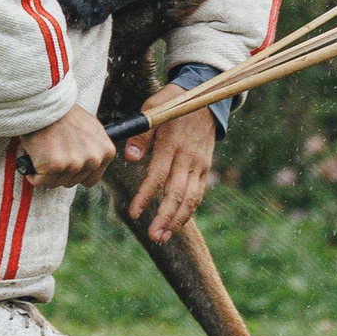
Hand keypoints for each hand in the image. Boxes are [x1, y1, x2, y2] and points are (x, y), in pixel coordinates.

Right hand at [21, 106, 115, 188]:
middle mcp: (93, 160)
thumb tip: (90, 164)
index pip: (91, 179)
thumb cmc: (64, 113)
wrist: (44, 102)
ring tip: (45, 150)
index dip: (75, 170)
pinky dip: (33, 173)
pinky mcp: (54, 166)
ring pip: (56, 183)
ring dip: (46, 172)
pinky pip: (40, 181)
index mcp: (106, 152)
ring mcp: (74, 164)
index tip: (66, 158)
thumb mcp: (91, 128)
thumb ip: (94, 149)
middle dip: (60, 170)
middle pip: (73, 182)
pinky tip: (35, 156)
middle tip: (53, 150)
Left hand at [120, 83, 217, 242]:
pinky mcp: (205, 167)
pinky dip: (188, 211)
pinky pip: (198, 193)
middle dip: (164, 217)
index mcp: (172, 143)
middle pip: (177, 193)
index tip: (134, 212)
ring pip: (191, 198)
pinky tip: (176, 224)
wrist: (206, 99)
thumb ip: (141, 134)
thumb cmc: (172, 103)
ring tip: (163, 236)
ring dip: (178, 220)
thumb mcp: (153, 109)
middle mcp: (188, 157)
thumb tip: (130, 157)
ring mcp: (199, 164)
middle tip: (153, 236)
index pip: (157, 175)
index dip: (145, 195)